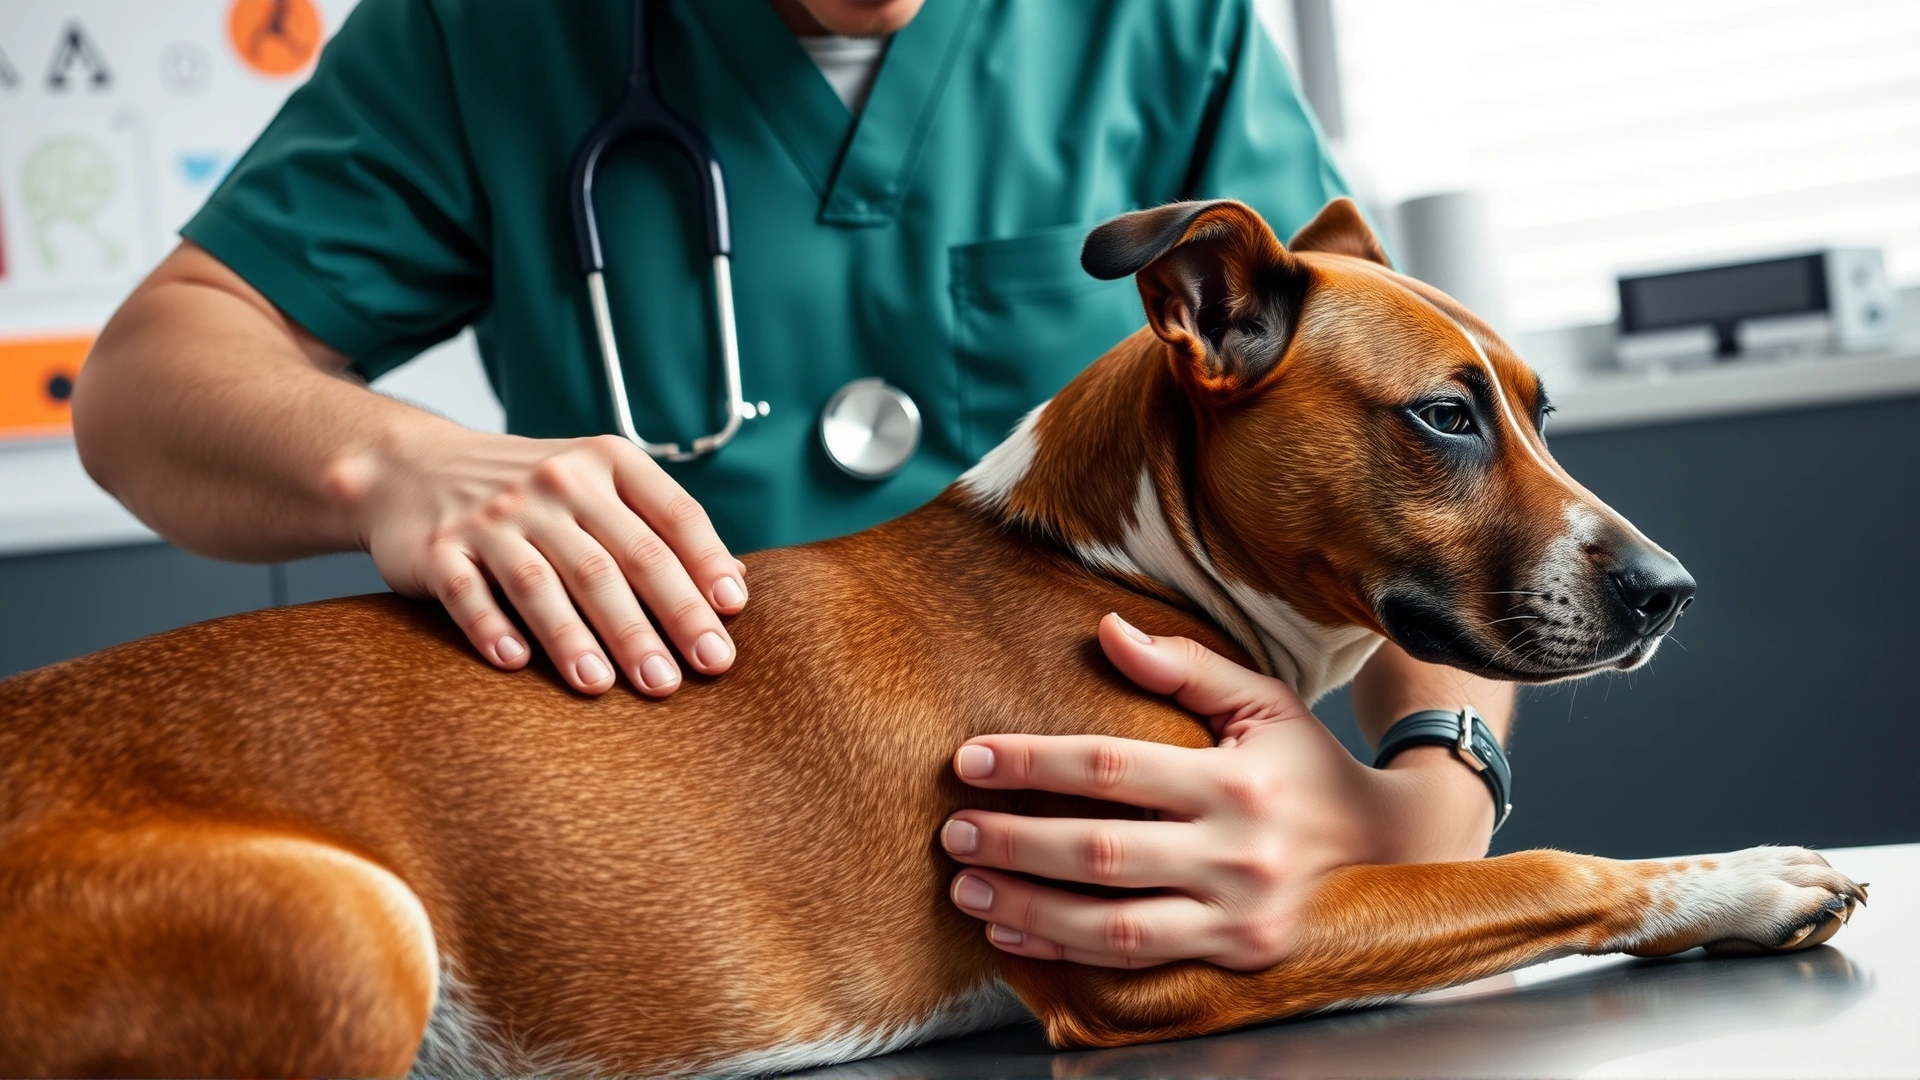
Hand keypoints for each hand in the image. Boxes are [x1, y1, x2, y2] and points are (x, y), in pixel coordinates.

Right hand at [346, 428, 745, 695]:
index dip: (704, 565)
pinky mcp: (438, 548)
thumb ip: (661, 528)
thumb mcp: (600, 486)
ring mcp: (493, 517)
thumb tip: (732, 589)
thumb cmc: (530, 492)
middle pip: (617, 559)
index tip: (729, 616)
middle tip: (695, 671)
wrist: (413, 466)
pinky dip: (491, 627)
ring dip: (579, 638)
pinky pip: (467, 592)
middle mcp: (554, 484)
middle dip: (661, 620)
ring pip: (545, 581)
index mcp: (606, 464)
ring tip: (608, 687)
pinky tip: (516, 664)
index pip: (670, 515)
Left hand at [940, 614, 1458, 970]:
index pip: (1114, 767)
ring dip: (1030, 907)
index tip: (971, 760)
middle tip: (953, 831)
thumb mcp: (1263, 702)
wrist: (1391, 848)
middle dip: (1016, 842)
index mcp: (1238, 779)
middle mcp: (1238, 851)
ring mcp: (1238, 914)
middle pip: (1103, 852)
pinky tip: (1012, 933)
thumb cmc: (1307, 767)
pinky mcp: (1236, 958)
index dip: (1034, 764)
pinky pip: (1137, 962)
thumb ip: (1185, 668)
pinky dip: (1066, 952)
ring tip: (967, 887)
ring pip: (1114, 923)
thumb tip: (1107, 628)